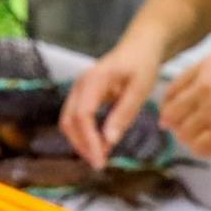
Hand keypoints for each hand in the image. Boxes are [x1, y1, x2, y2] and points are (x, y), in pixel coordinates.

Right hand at [58, 36, 166, 168]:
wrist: (140, 47)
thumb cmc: (142, 64)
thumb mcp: (140, 88)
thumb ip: (124, 113)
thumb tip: (109, 142)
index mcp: (94, 80)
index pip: (82, 116)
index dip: (89, 141)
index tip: (100, 160)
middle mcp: (80, 85)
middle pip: (69, 121)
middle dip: (81, 145)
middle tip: (100, 163)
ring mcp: (78, 90)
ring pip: (68, 122)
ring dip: (81, 141)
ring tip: (101, 156)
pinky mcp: (82, 95)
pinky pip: (75, 118)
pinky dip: (83, 134)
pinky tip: (99, 144)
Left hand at [159, 48, 210, 157]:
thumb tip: (203, 95)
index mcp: (208, 66)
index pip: (173, 90)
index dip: (170, 107)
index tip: (172, 117)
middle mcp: (205, 86)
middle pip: (173, 114)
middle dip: (178, 126)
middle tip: (188, 134)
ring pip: (186, 134)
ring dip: (194, 141)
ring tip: (210, 141)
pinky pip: (203, 148)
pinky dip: (208, 151)